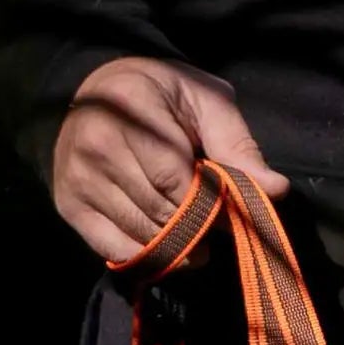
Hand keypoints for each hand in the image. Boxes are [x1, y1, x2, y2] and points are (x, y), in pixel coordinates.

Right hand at [51, 56, 287, 262]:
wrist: (102, 88)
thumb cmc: (165, 95)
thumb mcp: (208, 104)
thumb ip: (239, 146)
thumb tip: (274, 189)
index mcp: (128, 111)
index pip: (175, 181)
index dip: (211, 205)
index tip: (235, 212)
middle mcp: (93, 145)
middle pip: (160, 213)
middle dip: (199, 226)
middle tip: (219, 222)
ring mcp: (76, 177)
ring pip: (141, 235)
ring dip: (178, 244)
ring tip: (196, 230)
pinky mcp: (68, 204)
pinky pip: (114, 250)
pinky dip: (149, 256)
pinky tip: (169, 245)